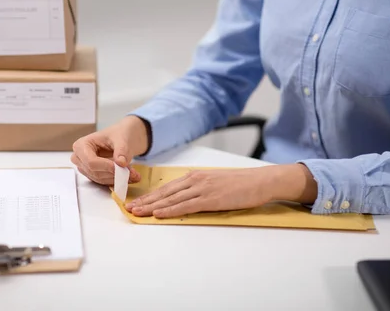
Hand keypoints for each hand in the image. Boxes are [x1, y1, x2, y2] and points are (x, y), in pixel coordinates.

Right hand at [71, 116, 149, 184]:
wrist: (123, 137)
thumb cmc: (119, 134)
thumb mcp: (122, 138)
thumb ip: (122, 150)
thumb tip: (121, 162)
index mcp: (81, 145)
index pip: (91, 162)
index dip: (107, 166)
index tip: (122, 166)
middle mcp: (80, 158)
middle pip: (94, 172)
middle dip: (114, 173)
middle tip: (133, 172)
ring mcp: (85, 168)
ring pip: (100, 179)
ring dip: (118, 178)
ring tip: (134, 173)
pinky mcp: (93, 175)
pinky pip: (104, 182)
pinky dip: (117, 180)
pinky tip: (130, 177)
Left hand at [125, 164, 317, 218]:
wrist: (260, 181)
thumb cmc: (241, 184)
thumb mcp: (215, 183)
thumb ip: (199, 189)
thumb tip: (184, 199)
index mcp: (195, 176)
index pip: (168, 187)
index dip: (150, 196)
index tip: (137, 202)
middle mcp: (195, 180)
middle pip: (165, 192)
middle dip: (145, 201)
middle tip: (129, 208)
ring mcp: (202, 189)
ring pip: (171, 199)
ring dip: (152, 207)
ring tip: (137, 212)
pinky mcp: (211, 199)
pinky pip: (186, 205)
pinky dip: (170, 210)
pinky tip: (159, 214)